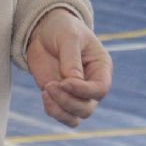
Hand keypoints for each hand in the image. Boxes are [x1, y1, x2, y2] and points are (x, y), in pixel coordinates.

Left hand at [25, 8, 111, 127]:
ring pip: (75, 117)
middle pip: (87, 108)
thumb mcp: (69, 37)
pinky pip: (61, 115)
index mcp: (101, 68)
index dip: (83, 91)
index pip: (100, 89)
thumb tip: (71, 83)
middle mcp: (91, 84)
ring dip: (59, 110)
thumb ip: (72, 60)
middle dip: (68, 101)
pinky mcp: (59, 96)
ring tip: (46, 91)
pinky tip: (44, 93)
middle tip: (50, 85)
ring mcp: (75, 93)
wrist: (44, 30)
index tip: (64, 81)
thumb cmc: (62, 29)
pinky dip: (52, 110)